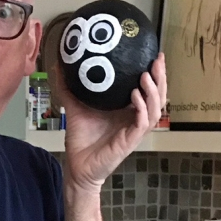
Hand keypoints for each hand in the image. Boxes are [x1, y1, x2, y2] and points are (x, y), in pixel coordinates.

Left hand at [58, 53, 166, 194]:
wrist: (77, 164)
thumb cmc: (81, 138)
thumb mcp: (75, 105)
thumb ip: (68, 86)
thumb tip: (59, 63)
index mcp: (127, 109)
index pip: (149, 89)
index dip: (155, 73)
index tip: (155, 55)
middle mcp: (134, 118)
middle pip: (158, 97)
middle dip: (161, 78)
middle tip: (158, 60)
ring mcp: (134, 130)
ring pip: (155, 110)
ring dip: (153, 92)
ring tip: (146, 76)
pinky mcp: (130, 141)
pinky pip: (142, 123)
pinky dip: (141, 108)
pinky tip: (135, 95)